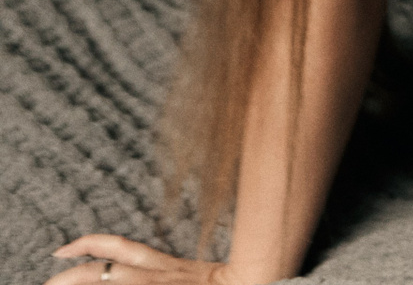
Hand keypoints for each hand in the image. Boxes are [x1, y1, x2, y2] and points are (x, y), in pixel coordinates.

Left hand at [46, 237, 236, 284]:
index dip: (87, 244)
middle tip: (49, 280)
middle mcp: (156, 275)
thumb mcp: (192, 272)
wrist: (251, 281)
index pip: (119, 247)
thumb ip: (166, 269)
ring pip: (111, 279)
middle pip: (106, 268)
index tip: (63, 249)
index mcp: (163, 264)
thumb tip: (138, 269)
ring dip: (80, 283)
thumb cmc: (224, 281)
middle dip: (72, 274)